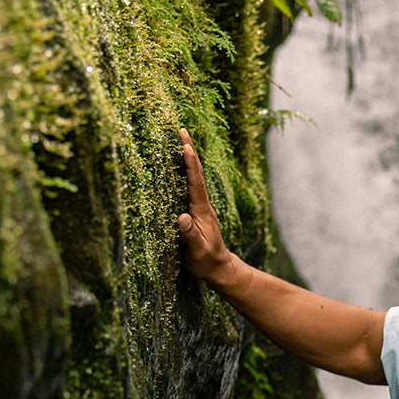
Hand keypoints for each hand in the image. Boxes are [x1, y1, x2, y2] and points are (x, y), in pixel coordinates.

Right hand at [176, 127, 237, 284]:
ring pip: (194, 178)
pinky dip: (186, 171)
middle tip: (181, 129)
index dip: (191, 164)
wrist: (219, 268)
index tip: (186, 145)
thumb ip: (190, 235)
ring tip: (180, 139)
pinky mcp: (196, 211)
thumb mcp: (197, 251)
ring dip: (188, 158)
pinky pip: (190, 186)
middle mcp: (202, 204)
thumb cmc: (206, 262)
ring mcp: (200, 207)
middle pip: (196, 173)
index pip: (196, 183)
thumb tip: (181, 218)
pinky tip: (179, 165)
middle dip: (189, 151)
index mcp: (202, 211)